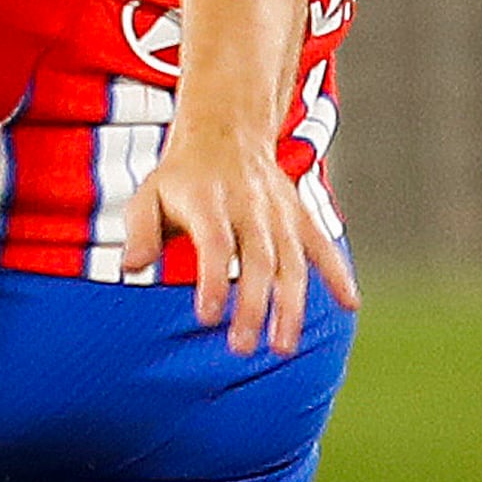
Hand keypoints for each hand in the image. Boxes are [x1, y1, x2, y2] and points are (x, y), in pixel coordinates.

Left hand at [119, 114, 357, 358]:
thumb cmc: (180, 178)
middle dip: (253, 306)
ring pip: (292, 261)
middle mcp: (249, 206)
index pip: (215, 245)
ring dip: (291, 305)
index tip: (208, 318)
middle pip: (257, 260)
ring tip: (284, 347)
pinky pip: (322, 245)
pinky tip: (351, 304)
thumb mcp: (149, 194)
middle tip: (243, 350)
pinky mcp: (300, 215)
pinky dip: (338, 272)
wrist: (227, 132)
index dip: (213, 281)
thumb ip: (141, 231)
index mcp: (209, 201)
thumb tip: (130, 267)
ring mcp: (279, 212)